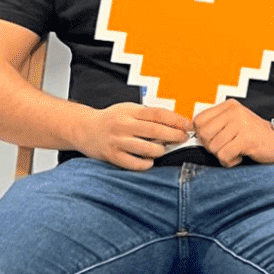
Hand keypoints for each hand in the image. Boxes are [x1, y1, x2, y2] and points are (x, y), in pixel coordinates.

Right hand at [73, 102, 193, 169]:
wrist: (85, 129)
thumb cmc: (111, 119)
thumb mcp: (128, 109)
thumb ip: (148, 115)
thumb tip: (175, 122)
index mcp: (129, 111)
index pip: (157, 114)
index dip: (176, 120)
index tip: (188, 125)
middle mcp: (123, 125)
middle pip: (155, 131)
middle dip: (174, 135)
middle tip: (183, 138)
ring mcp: (117, 141)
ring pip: (146, 149)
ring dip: (160, 150)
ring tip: (163, 149)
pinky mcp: (112, 156)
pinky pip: (134, 163)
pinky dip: (146, 164)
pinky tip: (149, 160)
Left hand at [192, 101, 273, 167]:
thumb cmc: (254, 135)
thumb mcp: (233, 123)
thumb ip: (215, 124)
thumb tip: (189, 130)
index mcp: (229, 106)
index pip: (198, 120)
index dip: (201, 135)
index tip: (214, 139)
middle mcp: (234, 112)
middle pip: (204, 134)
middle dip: (211, 146)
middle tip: (225, 147)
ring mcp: (241, 124)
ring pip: (214, 147)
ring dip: (223, 155)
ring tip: (236, 151)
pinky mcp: (247, 139)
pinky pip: (224, 155)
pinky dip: (230, 161)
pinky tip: (240, 157)